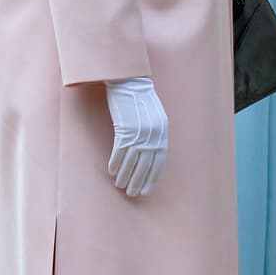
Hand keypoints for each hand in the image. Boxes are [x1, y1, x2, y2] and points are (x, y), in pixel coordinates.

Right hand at [105, 76, 167, 197]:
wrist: (130, 81)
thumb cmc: (140, 98)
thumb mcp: (155, 116)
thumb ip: (155, 133)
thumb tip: (151, 152)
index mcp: (163, 131)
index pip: (160, 160)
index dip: (153, 176)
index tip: (147, 189)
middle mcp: (153, 133)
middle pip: (146, 164)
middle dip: (139, 180)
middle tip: (132, 193)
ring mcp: (139, 132)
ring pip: (132, 161)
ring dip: (125, 175)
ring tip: (120, 185)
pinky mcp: (125, 129)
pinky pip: (120, 151)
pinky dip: (115, 163)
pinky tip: (112, 171)